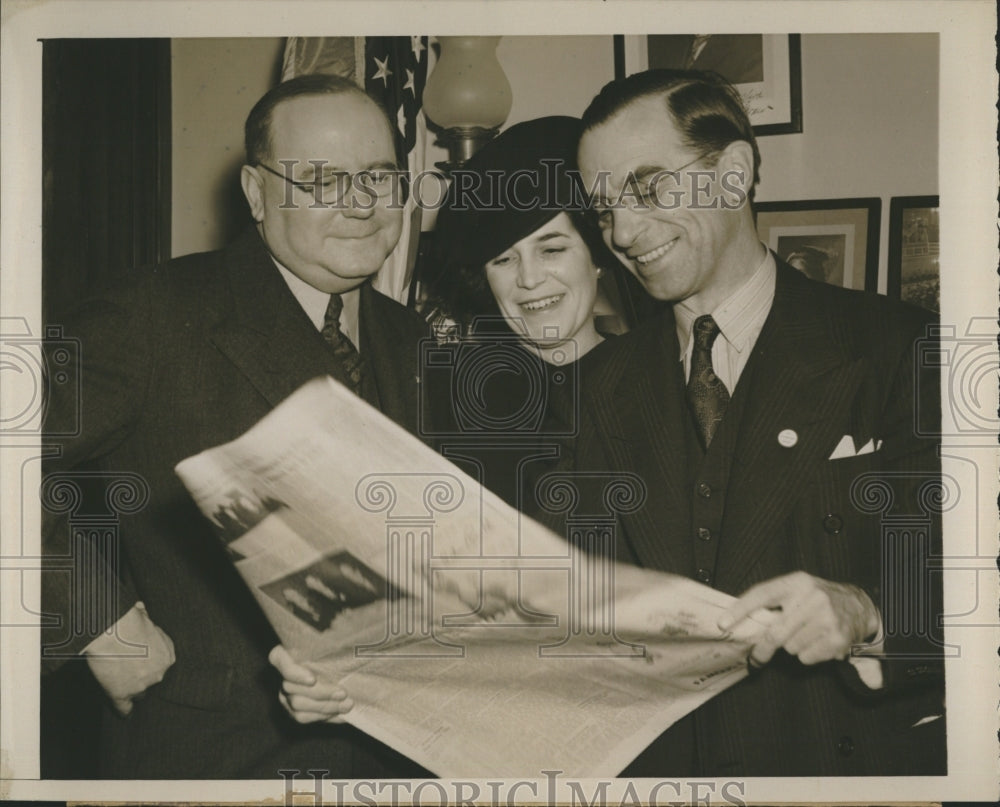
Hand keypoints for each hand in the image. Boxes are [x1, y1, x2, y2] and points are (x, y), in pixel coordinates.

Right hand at [84, 602, 175, 716]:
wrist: (112, 630)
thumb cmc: (127, 620)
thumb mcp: (143, 616)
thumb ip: (144, 618)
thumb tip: (140, 608)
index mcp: (168, 655)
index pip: (161, 666)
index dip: (149, 665)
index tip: (140, 663)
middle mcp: (159, 672)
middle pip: (152, 680)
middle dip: (141, 676)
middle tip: (127, 669)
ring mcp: (142, 685)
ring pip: (139, 693)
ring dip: (130, 688)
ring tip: (117, 679)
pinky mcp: (122, 694)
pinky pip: (125, 708)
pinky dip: (124, 711)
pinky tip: (124, 713)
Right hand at [268, 645, 353, 723]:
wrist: (347, 674)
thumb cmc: (343, 653)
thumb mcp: (340, 644)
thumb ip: (338, 640)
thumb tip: (351, 637)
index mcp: (288, 653)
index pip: (277, 658)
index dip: (292, 671)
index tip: (313, 679)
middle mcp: (283, 675)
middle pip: (291, 688)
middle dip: (320, 693)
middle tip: (343, 693)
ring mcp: (286, 695)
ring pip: (297, 706)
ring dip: (325, 707)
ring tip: (347, 704)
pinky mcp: (294, 710)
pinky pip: (304, 717)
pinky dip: (325, 716)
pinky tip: (342, 714)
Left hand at [718, 571, 879, 666]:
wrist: (859, 606)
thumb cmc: (817, 598)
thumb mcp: (798, 589)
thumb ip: (773, 601)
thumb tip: (739, 621)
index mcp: (797, 582)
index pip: (762, 593)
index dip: (740, 609)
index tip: (722, 623)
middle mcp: (812, 597)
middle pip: (775, 632)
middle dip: (762, 649)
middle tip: (755, 659)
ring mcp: (827, 618)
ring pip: (790, 647)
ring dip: (793, 647)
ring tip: (807, 635)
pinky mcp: (837, 638)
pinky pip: (806, 657)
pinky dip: (808, 655)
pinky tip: (819, 642)